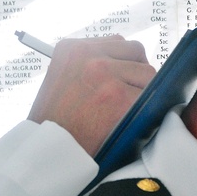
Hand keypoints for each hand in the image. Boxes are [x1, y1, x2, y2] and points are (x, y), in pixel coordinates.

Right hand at [28, 35, 154, 155]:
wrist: (45, 152)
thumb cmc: (53, 122)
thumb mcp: (61, 80)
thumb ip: (87, 66)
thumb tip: (122, 64)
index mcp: (71, 49)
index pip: (116, 43)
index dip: (122, 63)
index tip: (118, 80)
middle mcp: (88, 55)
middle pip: (135, 52)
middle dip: (135, 73)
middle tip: (125, 97)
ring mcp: (105, 74)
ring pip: (148, 74)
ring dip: (142, 92)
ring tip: (124, 111)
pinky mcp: (120, 98)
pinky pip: (151, 99)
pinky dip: (147, 112)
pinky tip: (130, 122)